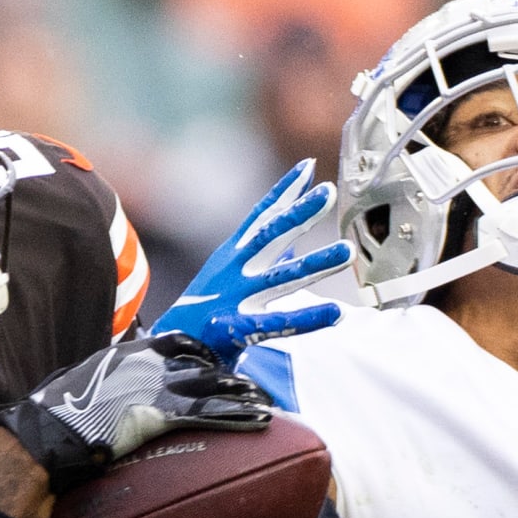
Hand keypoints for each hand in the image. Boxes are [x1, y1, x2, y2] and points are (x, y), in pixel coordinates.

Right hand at [0, 332, 271, 491]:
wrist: (48, 433)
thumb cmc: (55, 413)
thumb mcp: (80, 382)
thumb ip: (101, 379)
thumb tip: (99, 386)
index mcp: (129, 353)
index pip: (176, 343)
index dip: (200, 354)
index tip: (213, 364)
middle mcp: (148, 365)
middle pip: (201, 365)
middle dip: (228, 376)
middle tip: (247, 387)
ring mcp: (157, 389)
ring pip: (213, 387)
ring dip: (242, 395)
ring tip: (264, 404)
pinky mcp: (162, 416)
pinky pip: (209, 415)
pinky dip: (237, 418)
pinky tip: (259, 423)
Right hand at [152, 159, 353, 363]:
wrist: (170, 349)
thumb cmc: (204, 315)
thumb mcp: (229, 278)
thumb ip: (263, 260)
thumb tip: (291, 245)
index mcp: (232, 257)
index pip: (261, 218)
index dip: (284, 192)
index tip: (308, 168)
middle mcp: (234, 271)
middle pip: (270, 236)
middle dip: (299, 213)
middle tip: (328, 193)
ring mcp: (236, 298)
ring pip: (282, 277)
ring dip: (316, 263)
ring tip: (346, 252)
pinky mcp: (237, 328)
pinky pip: (279, 323)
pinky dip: (309, 318)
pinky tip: (335, 313)